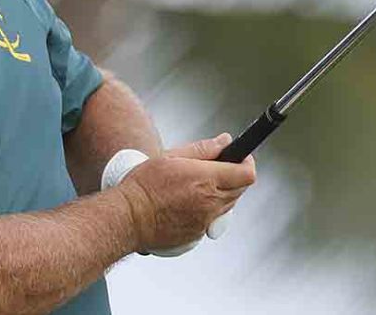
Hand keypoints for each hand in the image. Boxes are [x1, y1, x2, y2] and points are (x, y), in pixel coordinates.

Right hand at [108, 134, 255, 255]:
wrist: (129, 217)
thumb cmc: (144, 185)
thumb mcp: (172, 156)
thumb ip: (203, 149)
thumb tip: (225, 141)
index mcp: (206, 180)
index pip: (246, 173)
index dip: (246, 162)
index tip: (240, 156)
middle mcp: (210, 203)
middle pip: (241, 189)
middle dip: (235, 176)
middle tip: (217, 167)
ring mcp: (206, 221)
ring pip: (229, 205)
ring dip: (223, 193)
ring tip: (199, 185)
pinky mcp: (198, 234)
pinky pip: (214, 219)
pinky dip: (209, 209)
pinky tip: (189, 202)